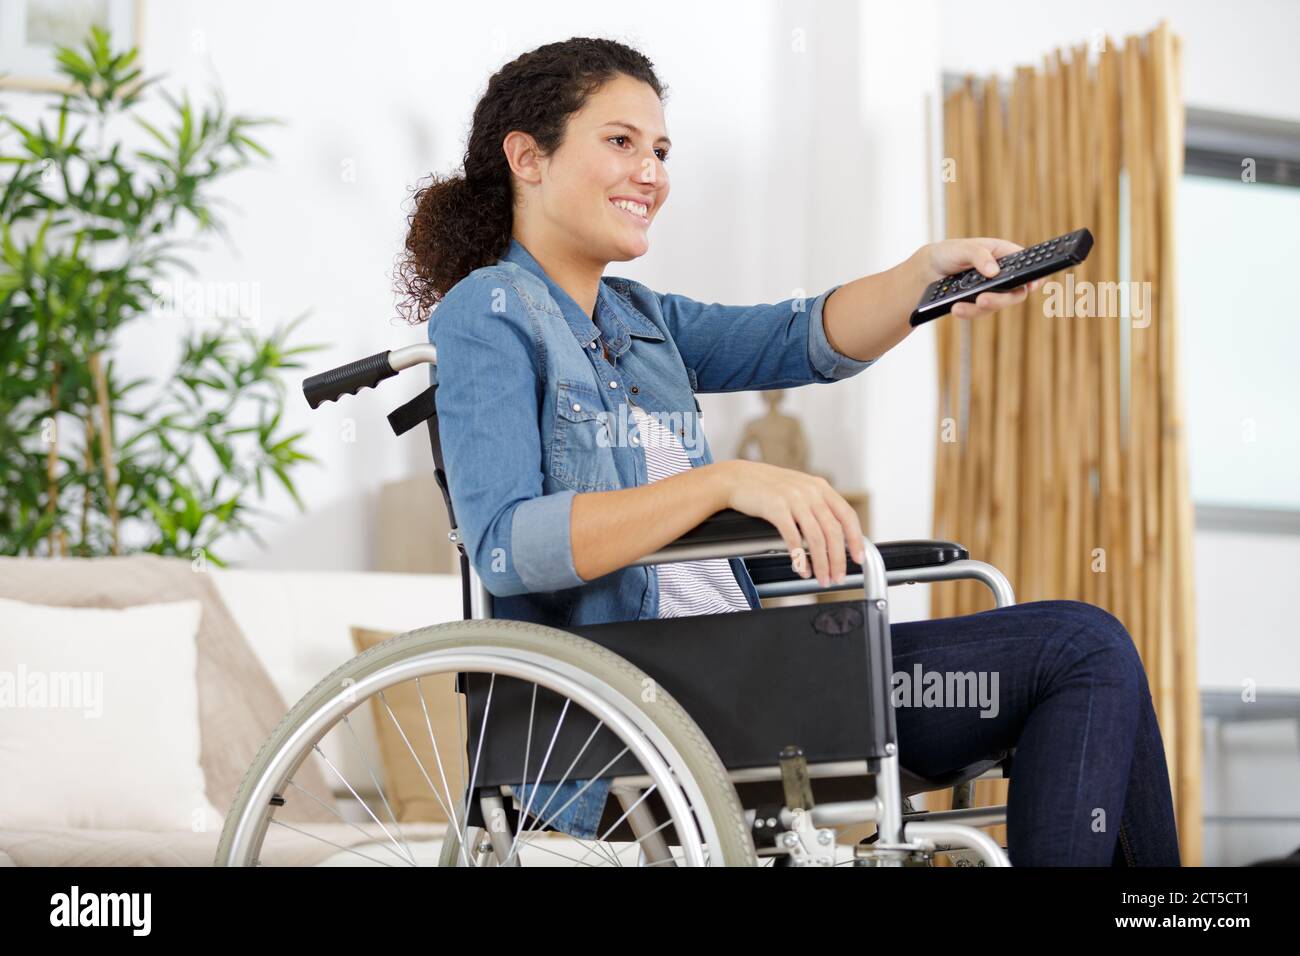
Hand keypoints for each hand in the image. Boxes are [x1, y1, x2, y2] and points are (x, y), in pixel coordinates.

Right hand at [714, 460, 864, 587]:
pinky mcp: (776, 507)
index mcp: (820, 487)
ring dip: (821, 563)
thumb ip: (816, 506)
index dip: (856, 539)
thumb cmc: (767, 488)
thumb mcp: (798, 489)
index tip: (858, 558)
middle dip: (838, 559)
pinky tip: (800, 569)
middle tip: (837, 577)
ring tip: (820, 578)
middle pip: (833, 531)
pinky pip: (793, 538)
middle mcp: (810, 491)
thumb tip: (833, 536)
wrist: (737, 478)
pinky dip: (799, 557)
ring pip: (816, 538)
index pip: (847, 515)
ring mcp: (793, 498)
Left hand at [916, 237, 1043, 319]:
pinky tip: (955, 308)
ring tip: (958, 307)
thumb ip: (979, 256)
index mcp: (1005, 256)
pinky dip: (967, 312)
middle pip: (1015, 292)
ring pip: (996, 306)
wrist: (929, 270)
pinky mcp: (978, 304)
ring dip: (978, 308)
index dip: (1035, 276)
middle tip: (982, 299)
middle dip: (1000, 299)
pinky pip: (978, 312)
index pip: (1027, 265)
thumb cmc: (950, 252)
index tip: (1033, 285)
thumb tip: (993, 271)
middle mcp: (1002, 275)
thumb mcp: (963, 248)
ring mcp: (991, 291)